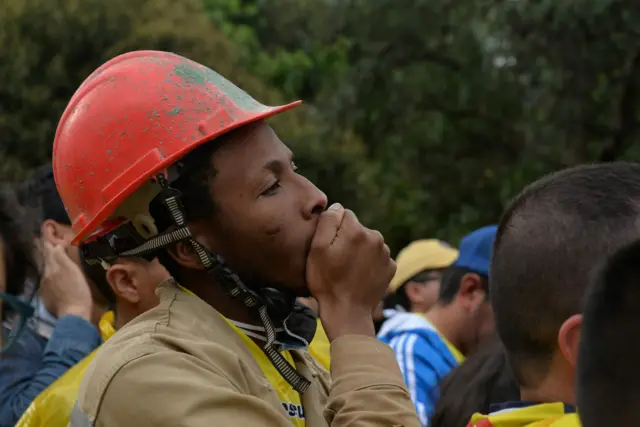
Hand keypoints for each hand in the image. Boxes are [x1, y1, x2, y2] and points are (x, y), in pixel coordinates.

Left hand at [40, 241, 92, 320]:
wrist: (73, 314)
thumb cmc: (79, 291)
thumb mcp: (75, 271)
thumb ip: (63, 258)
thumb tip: (58, 246)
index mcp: (54, 267)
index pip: (52, 251)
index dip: (54, 243)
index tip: (58, 238)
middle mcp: (46, 275)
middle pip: (48, 260)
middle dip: (51, 252)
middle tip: (56, 246)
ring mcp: (45, 286)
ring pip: (48, 271)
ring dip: (52, 265)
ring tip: (59, 262)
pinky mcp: (46, 296)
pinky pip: (48, 282)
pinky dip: (53, 278)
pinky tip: (59, 281)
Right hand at [306, 203, 395, 340]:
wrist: (347, 313)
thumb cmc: (327, 282)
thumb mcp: (317, 249)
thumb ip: (327, 222)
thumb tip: (338, 207)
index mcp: (358, 231)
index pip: (344, 214)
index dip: (333, 229)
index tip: (328, 247)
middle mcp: (376, 238)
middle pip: (357, 228)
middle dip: (347, 238)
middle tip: (337, 261)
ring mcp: (386, 254)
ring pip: (368, 242)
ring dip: (359, 251)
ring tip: (347, 270)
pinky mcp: (391, 267)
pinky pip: (377, 257)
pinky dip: (369, 263)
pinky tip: (359, 276)